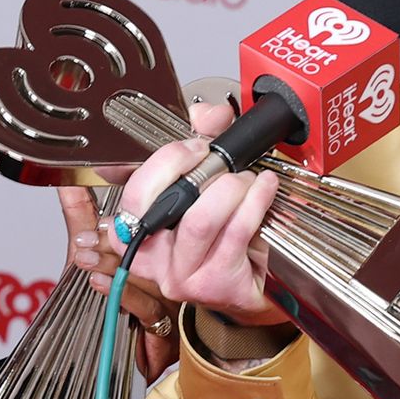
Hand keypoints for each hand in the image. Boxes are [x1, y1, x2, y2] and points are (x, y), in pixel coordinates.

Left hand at [58, 186, 178, 380]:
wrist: (115, 349)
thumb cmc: (112, 295)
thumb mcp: (92, 249)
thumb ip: (83, 214)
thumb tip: (67, 183)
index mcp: (161, 243)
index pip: (157, 221)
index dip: (132, 215)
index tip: (103, 214)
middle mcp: (172, 268)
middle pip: (154, 249)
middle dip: (115, 243)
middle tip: (85, 240)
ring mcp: (171, 296)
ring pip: (149, 276)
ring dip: (114, 267)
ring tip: (85, 260)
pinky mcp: (165, 325)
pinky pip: (148, 307)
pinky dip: (121, 294)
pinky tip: (100, 283)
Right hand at [104, 102, 286, 325]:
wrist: (252, 284)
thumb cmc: (226, 234)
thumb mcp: (209, 185)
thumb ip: (207, 141)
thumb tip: (209, 113)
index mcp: (136, 230)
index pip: (134, 190)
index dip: (167, 159)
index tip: (197, 144)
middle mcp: (150, 256)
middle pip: (159, 203)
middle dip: (196, 168)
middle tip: (222, 159)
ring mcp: (180, 275)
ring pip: (200, 218)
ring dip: (231, 187)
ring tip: (248, 179)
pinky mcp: (214, 284)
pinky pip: (236, 232)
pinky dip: (256, 200)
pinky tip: (265, 187)